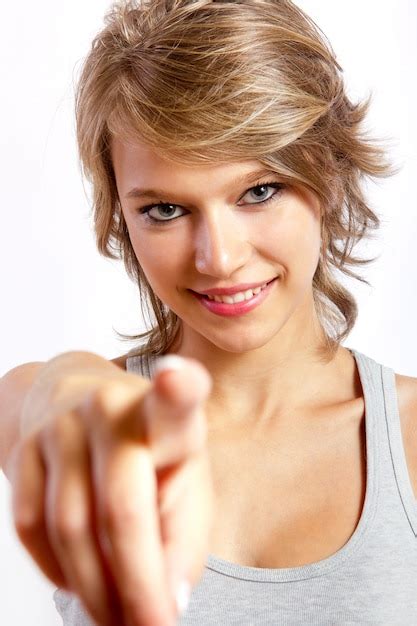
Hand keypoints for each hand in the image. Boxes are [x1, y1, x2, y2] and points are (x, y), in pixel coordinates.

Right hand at [8, 356, 213, 625]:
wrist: (74, 399)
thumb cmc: (148, 448)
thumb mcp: (185, 476)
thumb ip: (184, 535)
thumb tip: (167, 601)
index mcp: (167, 413)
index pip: (175, 400)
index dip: (179, 388)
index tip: (178, 379)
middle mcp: (112, 408)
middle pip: (121, 505)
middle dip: (137, 584)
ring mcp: (62, 426)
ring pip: (71, 526)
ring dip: (97, 590)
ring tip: (121, 622)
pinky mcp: (25, 449)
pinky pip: (31, 527)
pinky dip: (59, 569)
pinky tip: (83, 585)